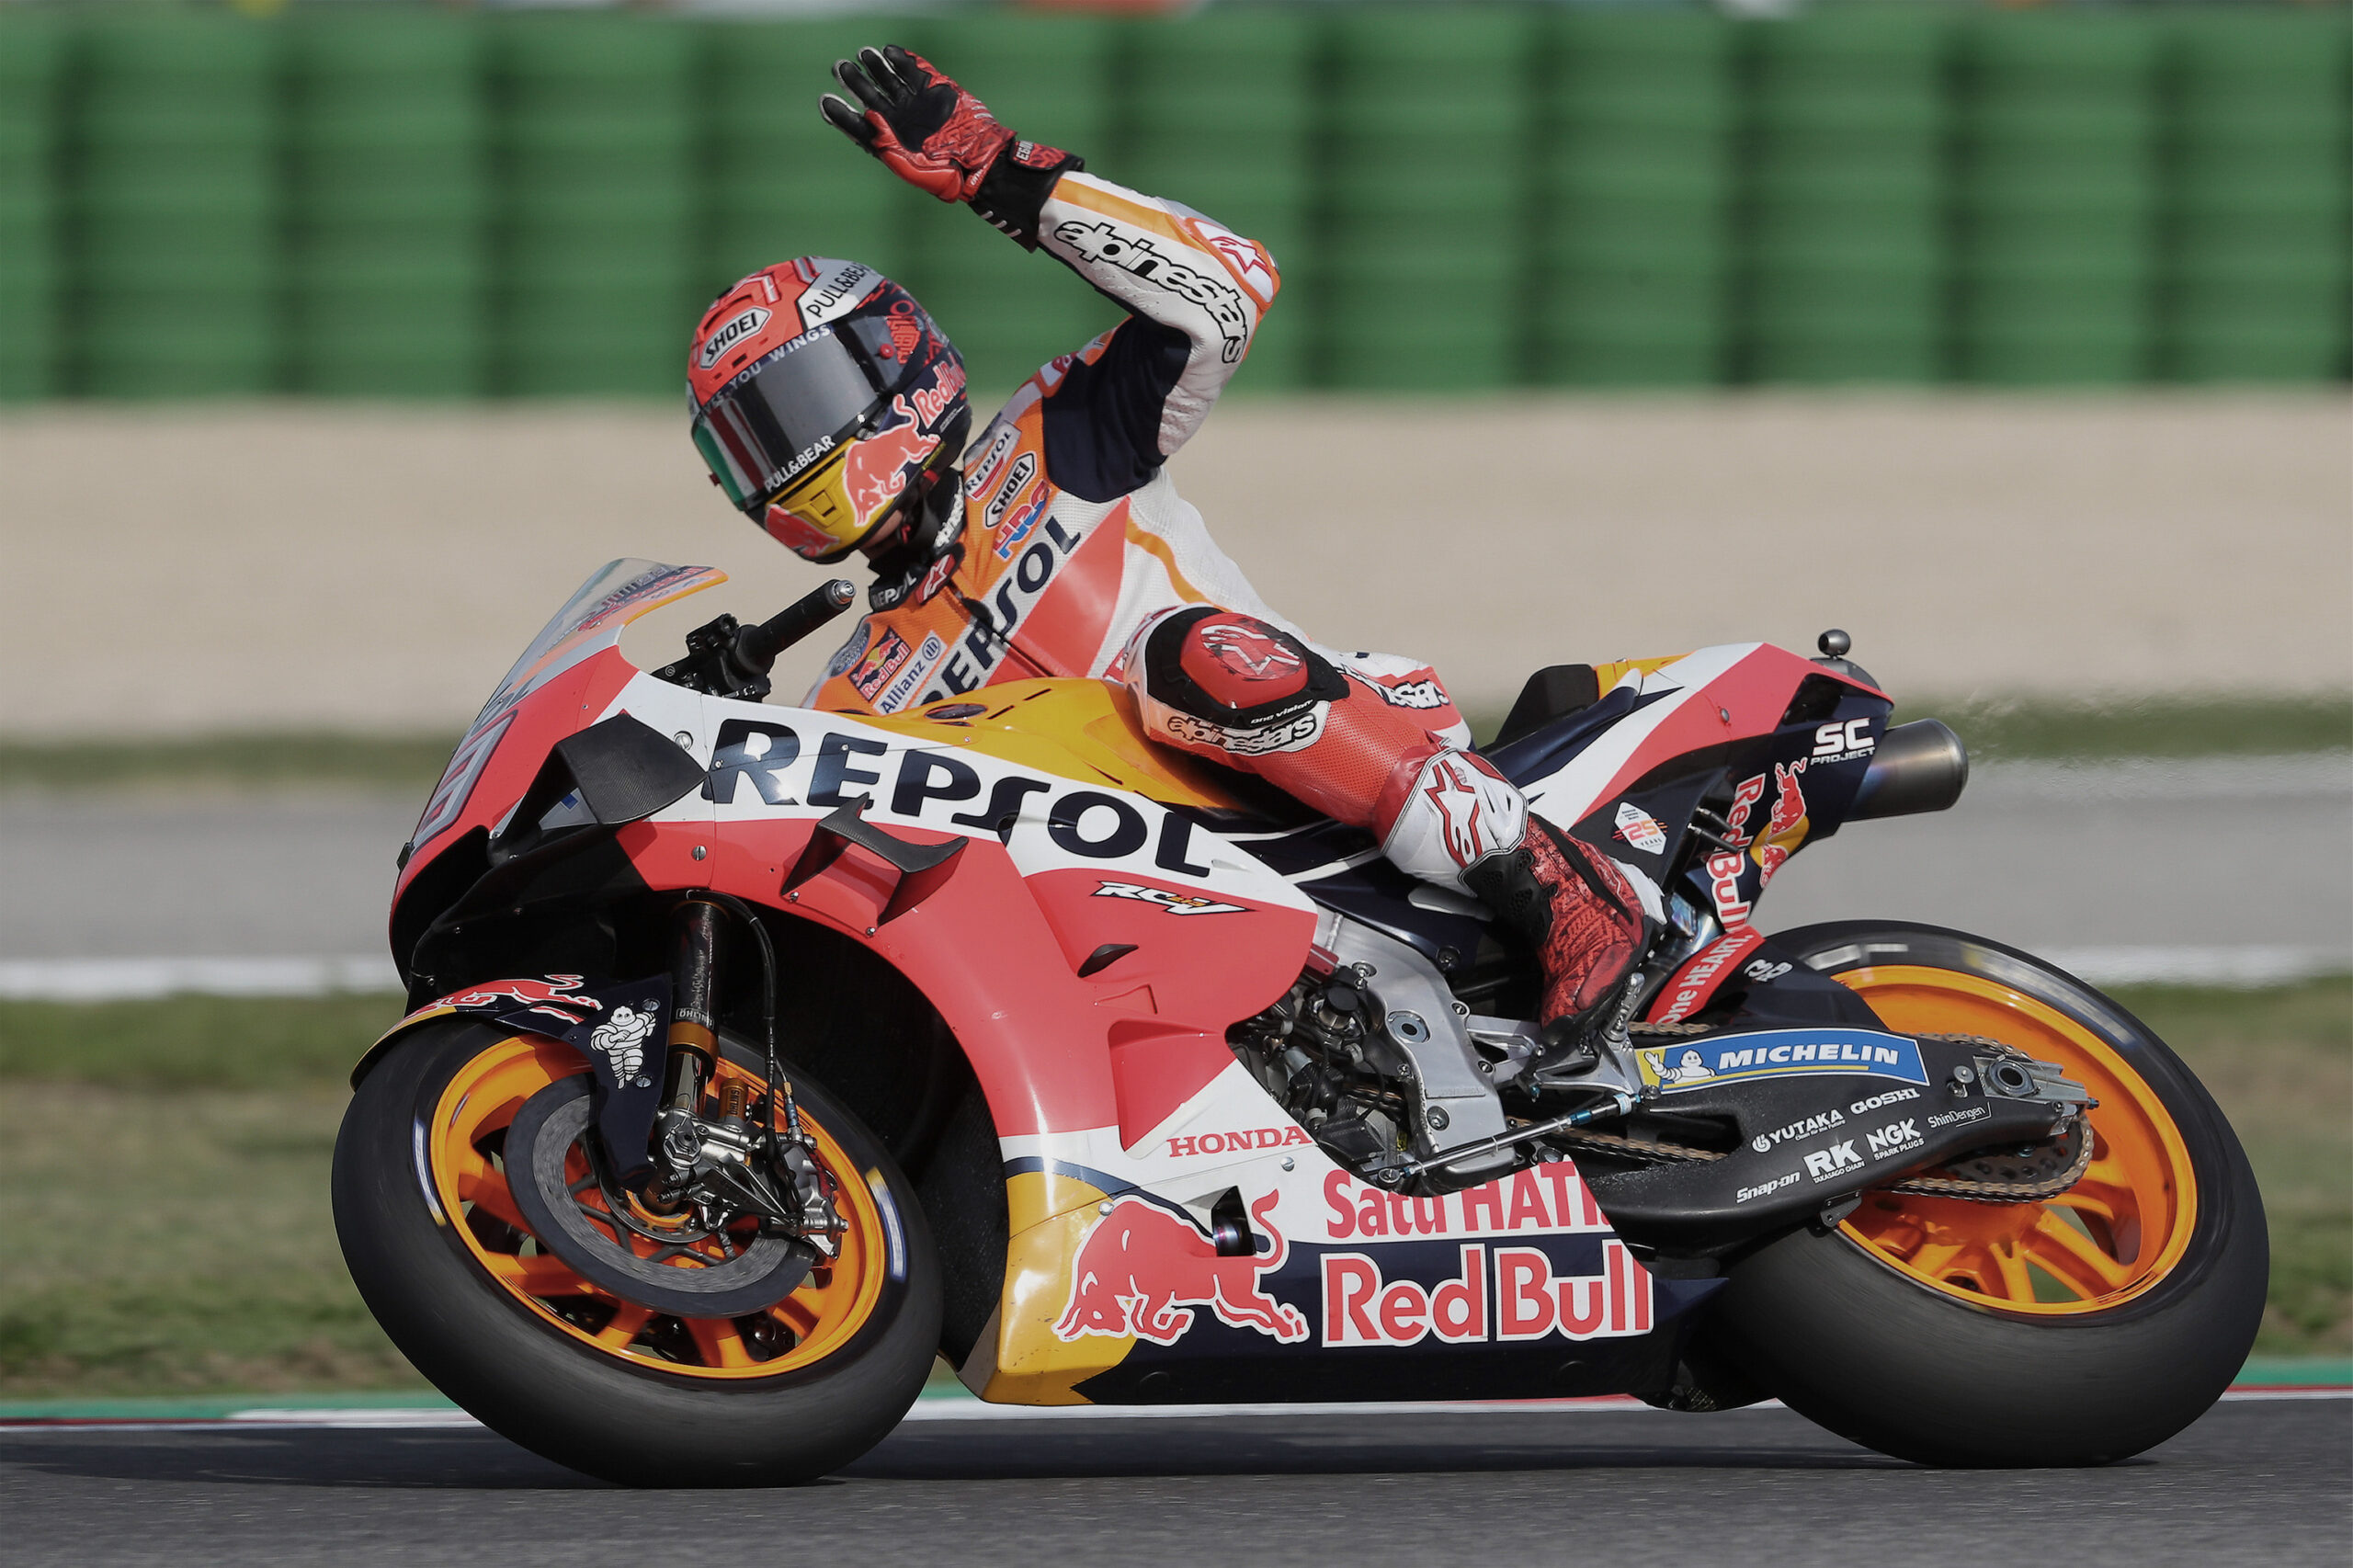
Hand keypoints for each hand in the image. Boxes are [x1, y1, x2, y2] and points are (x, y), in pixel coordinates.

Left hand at [821, 46, 1015, 203]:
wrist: (979, 163)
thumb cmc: (943, 174)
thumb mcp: (908, 166)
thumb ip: (885, 146)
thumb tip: (869, 116)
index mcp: (887, 141)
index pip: (857, 124)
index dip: (840, 112)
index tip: (826, 100)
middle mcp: (898, 119)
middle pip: (869, 95)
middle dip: (854, 81)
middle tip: (840, 68)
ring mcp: (916, 102)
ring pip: (889, 79)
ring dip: (875, 66)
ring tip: (863, 54)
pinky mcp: (934, 89)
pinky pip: (914, 70)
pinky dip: (902, 61)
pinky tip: (889, 52)